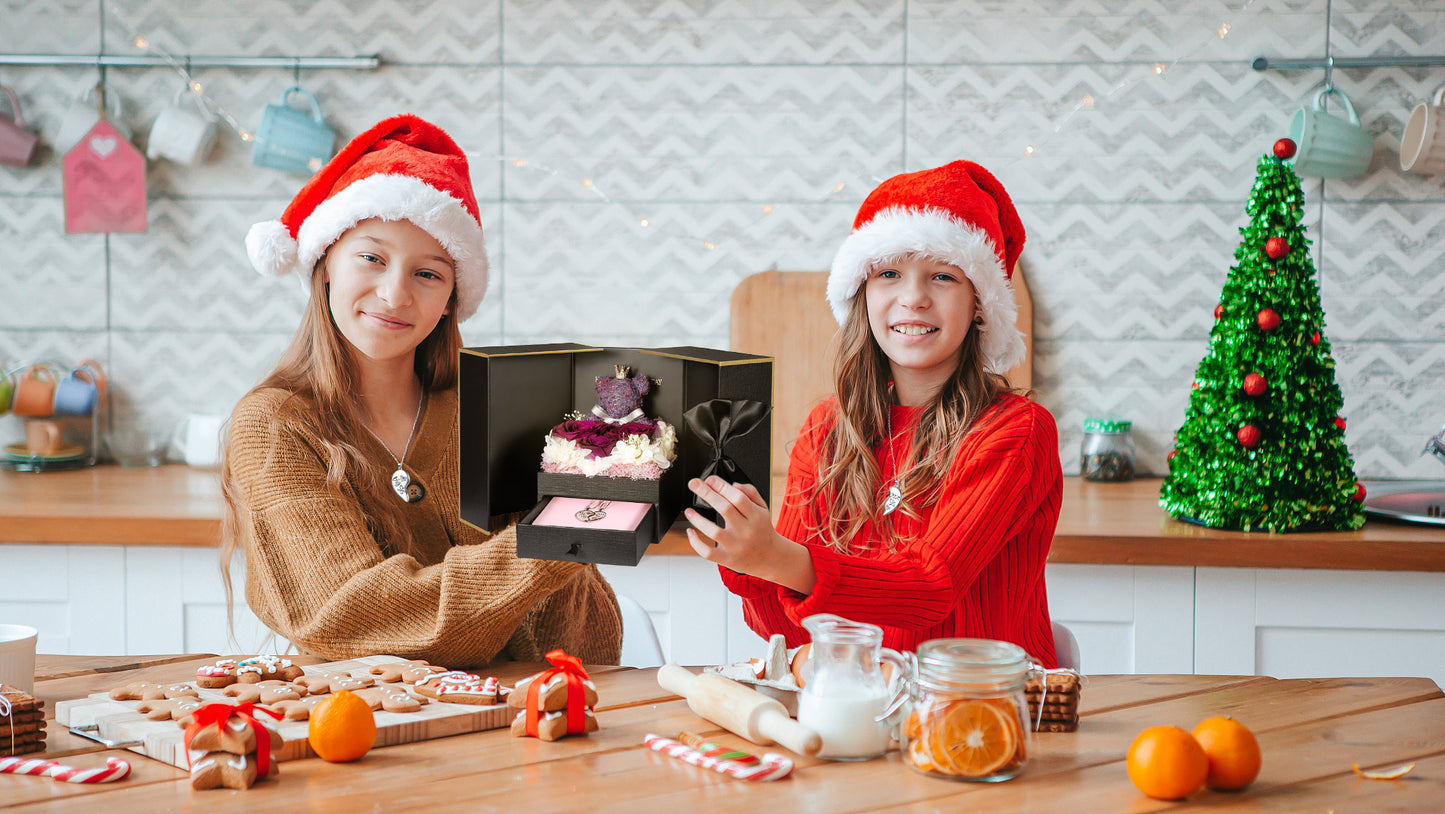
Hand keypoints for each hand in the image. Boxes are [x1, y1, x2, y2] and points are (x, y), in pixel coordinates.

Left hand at [685, 476, 814, 593]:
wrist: (771, 558)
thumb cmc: (762, 530)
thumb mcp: (763, 508)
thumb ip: (750, 493)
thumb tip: (732, 485)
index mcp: (756, 516)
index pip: (738, 498)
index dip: (722, 486)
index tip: (709, 479)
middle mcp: (746, 531)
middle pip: (725, 509)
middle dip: (707, 494)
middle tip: (694, 484)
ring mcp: (736, 546)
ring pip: (714, 532)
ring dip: (698, 519)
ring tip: (689, 511)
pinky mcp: (727, 558)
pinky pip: (708, 552)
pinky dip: (696, 542)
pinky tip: (691, 531)